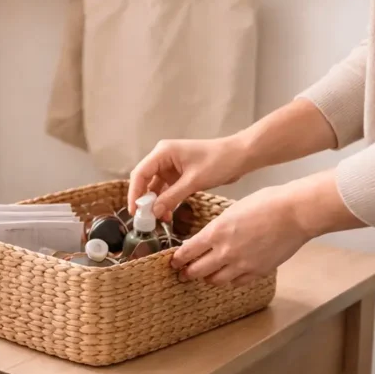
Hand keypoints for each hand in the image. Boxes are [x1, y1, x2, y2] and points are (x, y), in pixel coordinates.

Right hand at [128, 137, 249, 218]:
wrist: (240, 156)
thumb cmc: (218, 162)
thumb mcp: (193, 181)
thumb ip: (171, 197)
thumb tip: (154, 212)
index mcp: (163, 152)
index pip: (140, 173)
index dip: (134, 193)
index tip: (134, 211)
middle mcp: (163, 157)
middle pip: (145, 180)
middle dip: (144, 200)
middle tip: (144, 219)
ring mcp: (171, 165)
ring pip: (155, 186)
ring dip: (156, 203)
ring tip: (158, 220)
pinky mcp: (179, 173)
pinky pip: (167, 189)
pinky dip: (166, 201)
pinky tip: (168, 214)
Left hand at [171, 184, 309, 285]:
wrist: (295, 213)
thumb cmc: (267, 203)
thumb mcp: (232, 210)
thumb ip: (218, 227)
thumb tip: (208, 237)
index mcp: (216, 232)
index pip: (187, 252)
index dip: (177, 259)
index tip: (174, 262)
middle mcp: (225, 252)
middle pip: (197, 271)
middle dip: (187, 273)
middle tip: (184, 273)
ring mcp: (242, 264)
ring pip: (215, 281)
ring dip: (208, 278)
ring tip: (206, 275)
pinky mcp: (258, 271)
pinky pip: (237, 283)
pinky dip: (231, 280)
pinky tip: (230, 275)